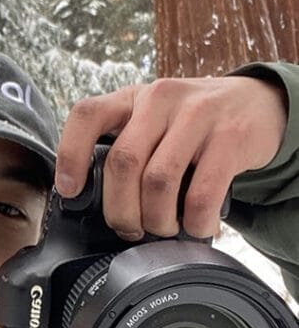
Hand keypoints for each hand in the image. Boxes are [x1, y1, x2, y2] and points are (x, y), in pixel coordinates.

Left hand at [55, 76, 287, 238]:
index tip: (70, 190)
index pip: (87, 115)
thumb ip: (122, 148)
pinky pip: (201, 193)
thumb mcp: (150, 123)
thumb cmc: (190, 124)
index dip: (71, 155)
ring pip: (158, 181)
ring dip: (156, 219)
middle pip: (123, 163)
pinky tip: (196, 226)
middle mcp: (161, 99)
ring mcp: (198, 114)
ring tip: (162, 228)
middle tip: (128, 229)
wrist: (256, 104)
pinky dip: (194, 221)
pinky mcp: (232, 137)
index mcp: (132, 99)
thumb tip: (90, 201)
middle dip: (120, 210)